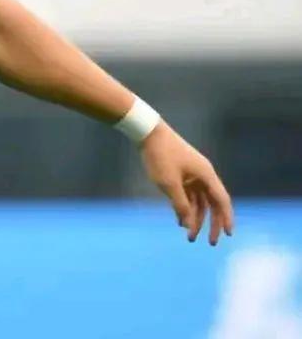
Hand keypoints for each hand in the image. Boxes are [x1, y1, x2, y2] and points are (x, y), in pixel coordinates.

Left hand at [140, 122, 234, 245]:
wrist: (147, 132)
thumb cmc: (160, 156)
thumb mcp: (169, 183)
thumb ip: (180, 204)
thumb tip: (189, 223)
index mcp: (206, 175)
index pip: (222, 201)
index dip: (226, 218)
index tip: (229, 235)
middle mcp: (203, 175)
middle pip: (212, 204)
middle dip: (211, 224)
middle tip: (210, 242)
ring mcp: (192, 174)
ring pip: (198, 201)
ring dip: (195, 218)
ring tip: (189, 236)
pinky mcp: (181, 173)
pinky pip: (187, 195)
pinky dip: (185, 208)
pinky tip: (179, 222)